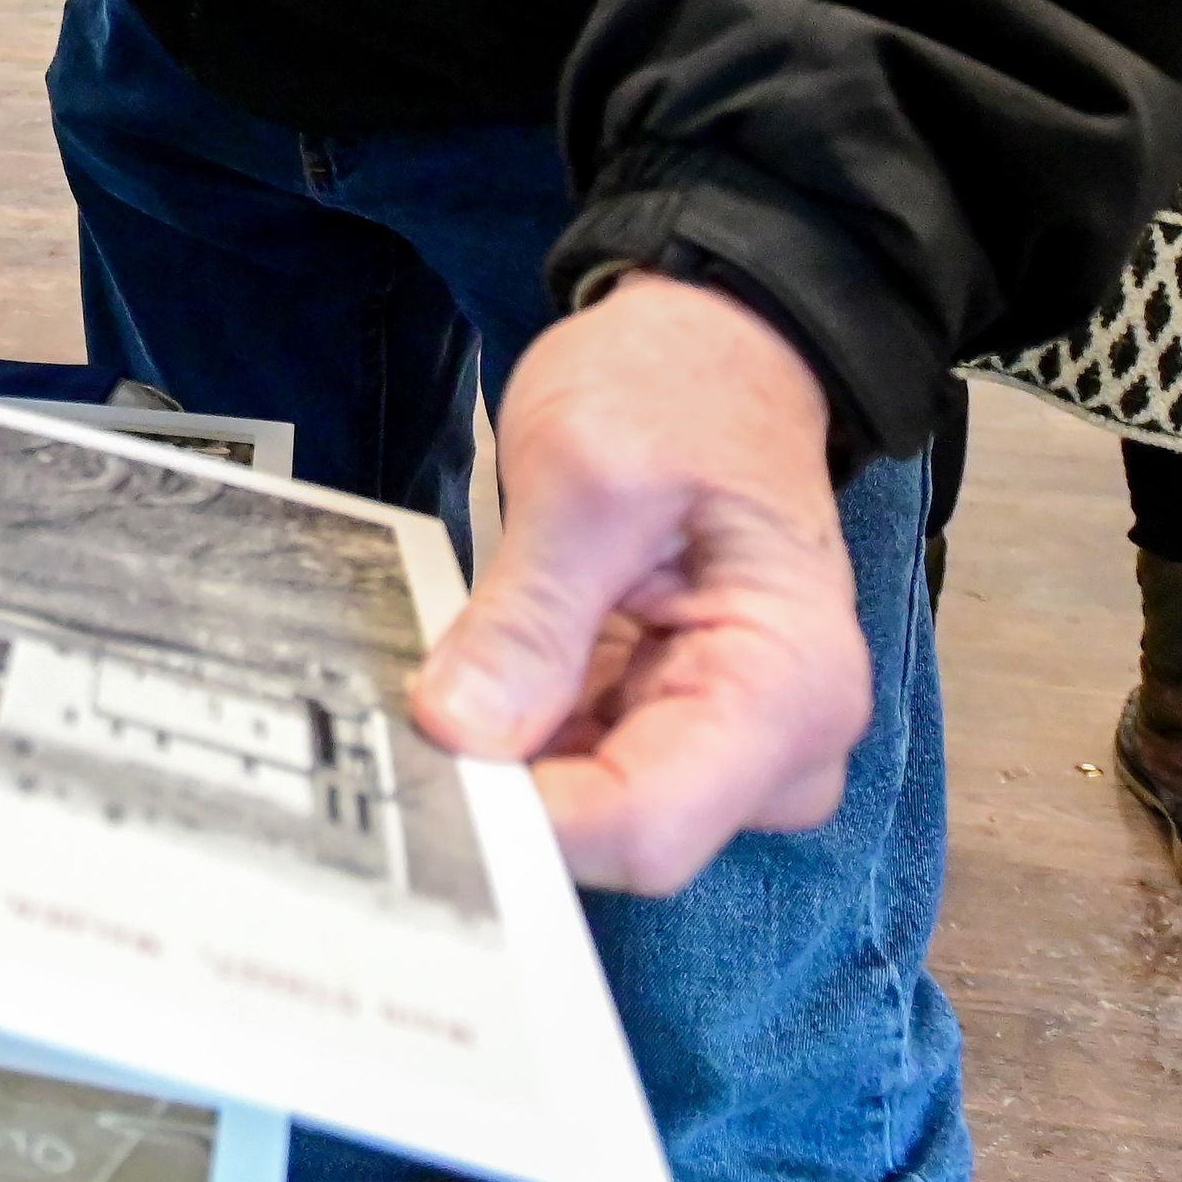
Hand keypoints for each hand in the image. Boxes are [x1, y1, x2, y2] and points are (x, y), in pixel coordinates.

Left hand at [411, 271, 867, 893]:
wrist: (718, 348)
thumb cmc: (677, 389)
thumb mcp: (586, 474)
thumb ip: (529, 612)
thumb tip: (459, 732)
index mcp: (788, 686)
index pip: (648, 823)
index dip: (528, 823)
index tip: (420, 775)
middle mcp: (777, 741)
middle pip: (622, 833)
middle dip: (508, 793)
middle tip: (393, 730)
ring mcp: (724, 738)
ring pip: (589, 806)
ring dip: (504, 761)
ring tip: (427, 684)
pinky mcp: (669, 718)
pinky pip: (579, 762)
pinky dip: (515, 732)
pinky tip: (463, 682)